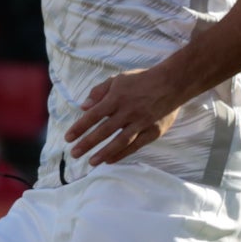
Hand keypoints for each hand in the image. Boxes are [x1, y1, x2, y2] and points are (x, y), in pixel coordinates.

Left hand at [65, 67, 183, 164]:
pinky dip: (122, 154)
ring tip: (91, 162)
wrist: (172, 83)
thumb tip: (83, 107)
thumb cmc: (142, 80)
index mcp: (117, 98)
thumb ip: (99, 92)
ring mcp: (141, 122)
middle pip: (104, 130)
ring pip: (119, 141)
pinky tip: (110, 160)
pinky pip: (135, 145)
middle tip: (74, 154)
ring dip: (104, 153)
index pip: (93, 115)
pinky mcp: (152, 131)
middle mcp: (127, 111)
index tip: (68, 137)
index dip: (80, 127)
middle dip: (87, 143)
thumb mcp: (118, 80)